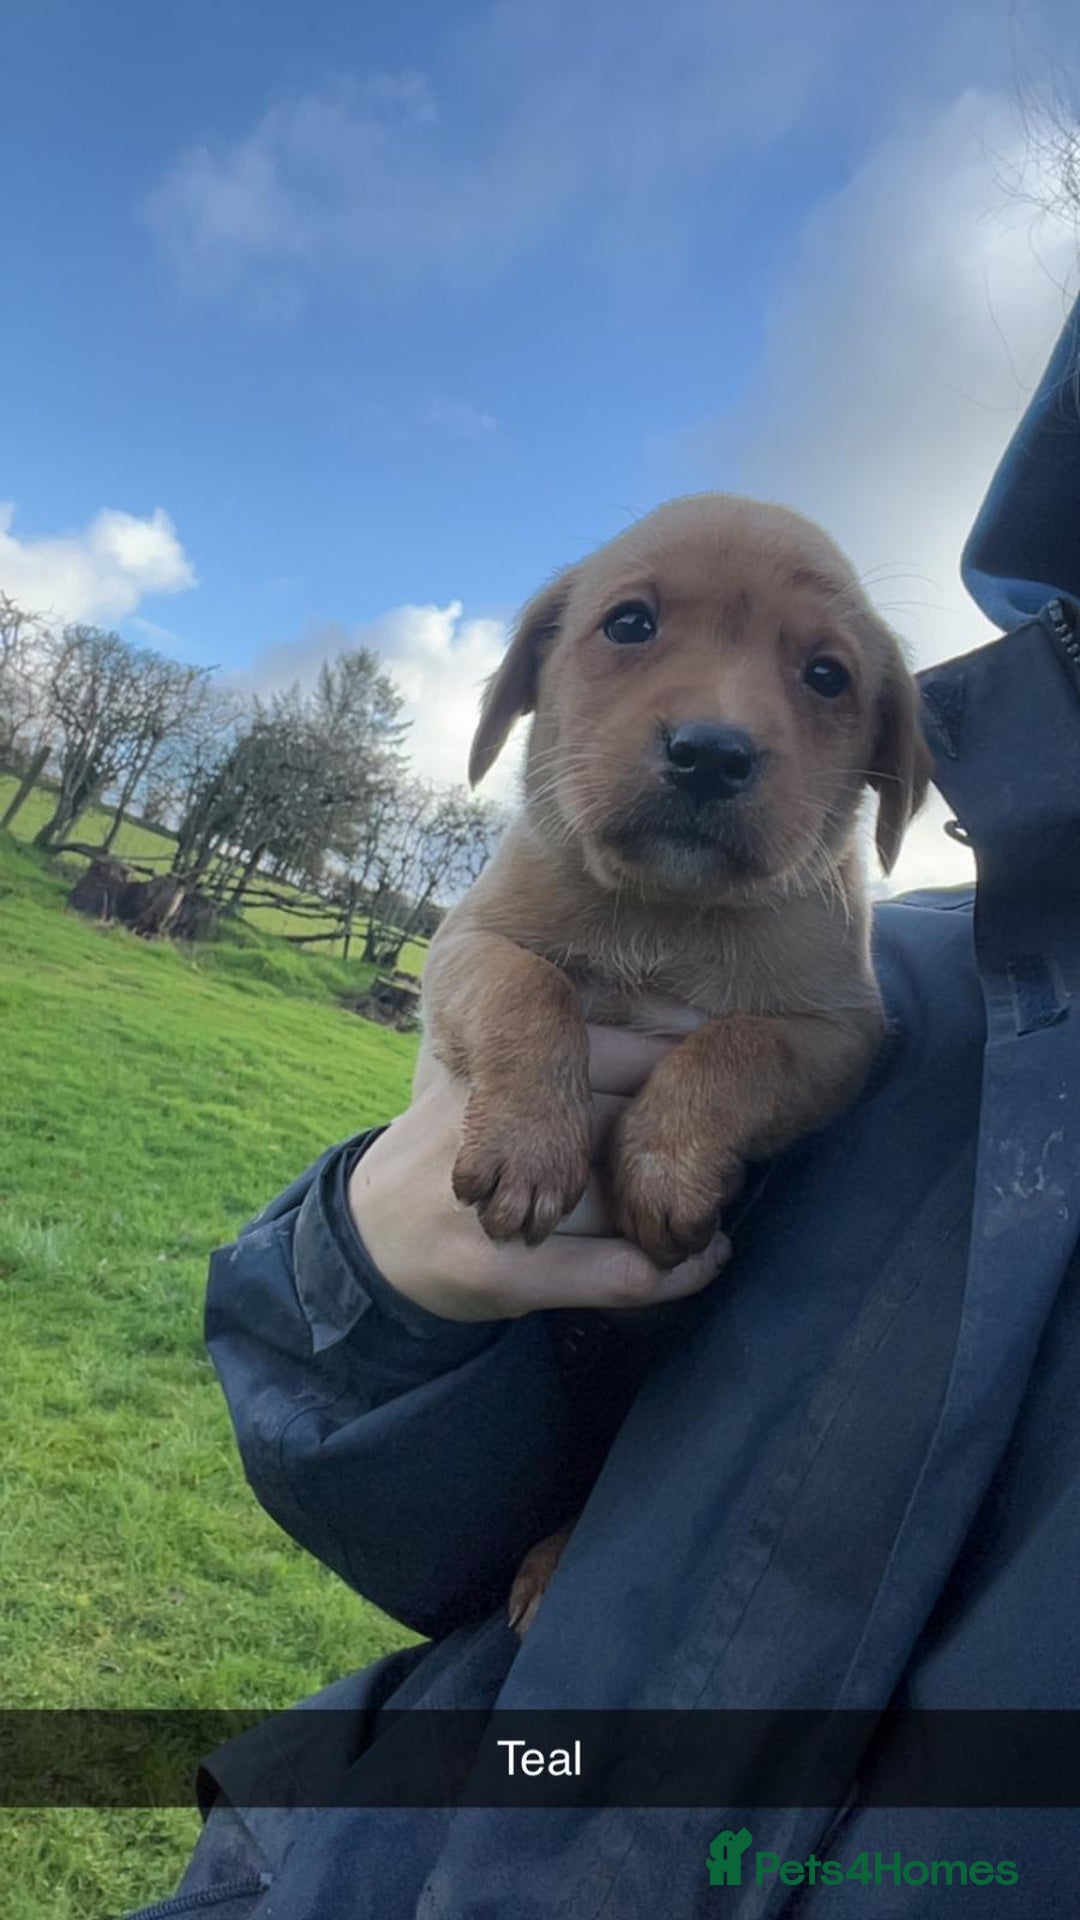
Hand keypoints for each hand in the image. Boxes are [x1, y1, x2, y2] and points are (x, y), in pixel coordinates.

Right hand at [347, 1024, 731, 1321]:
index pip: (611, 1055)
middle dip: (688, 1143)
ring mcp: (495, 1203)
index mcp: (491, 1072)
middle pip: (624, 1126)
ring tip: (717, 1212)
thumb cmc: (447, 1155)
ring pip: (626, 1201)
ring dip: (689, 1213)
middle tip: (730, 1157)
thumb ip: (550, 1065)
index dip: (673, 1070)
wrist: (369, 1243)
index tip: (716, 1082)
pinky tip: (705, 1265)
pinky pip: (616, 1272)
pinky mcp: (504, 1272)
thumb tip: (661, 1028)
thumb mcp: (484, 1086)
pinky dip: (675, 1274)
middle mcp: (492, 1129)